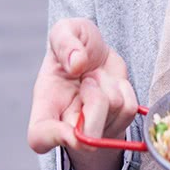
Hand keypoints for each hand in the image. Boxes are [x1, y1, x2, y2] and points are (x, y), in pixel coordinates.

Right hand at [27, 18, 137, 153]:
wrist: (96, 51)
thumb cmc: (75, 43)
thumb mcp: (65, 30)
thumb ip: (65, 41)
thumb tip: (76, 64)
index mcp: (46, 105)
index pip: (40, 137)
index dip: (55, 138)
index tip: (71, 127)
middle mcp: (67, 123)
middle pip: (87, 135)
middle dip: (96, 100)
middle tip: (89, 78)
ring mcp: (94, 127)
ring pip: (114, 112)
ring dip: (110, 86)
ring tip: (97, 76)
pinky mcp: (117, 123)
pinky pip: (129, 109)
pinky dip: (125, 89)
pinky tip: (112, 83)